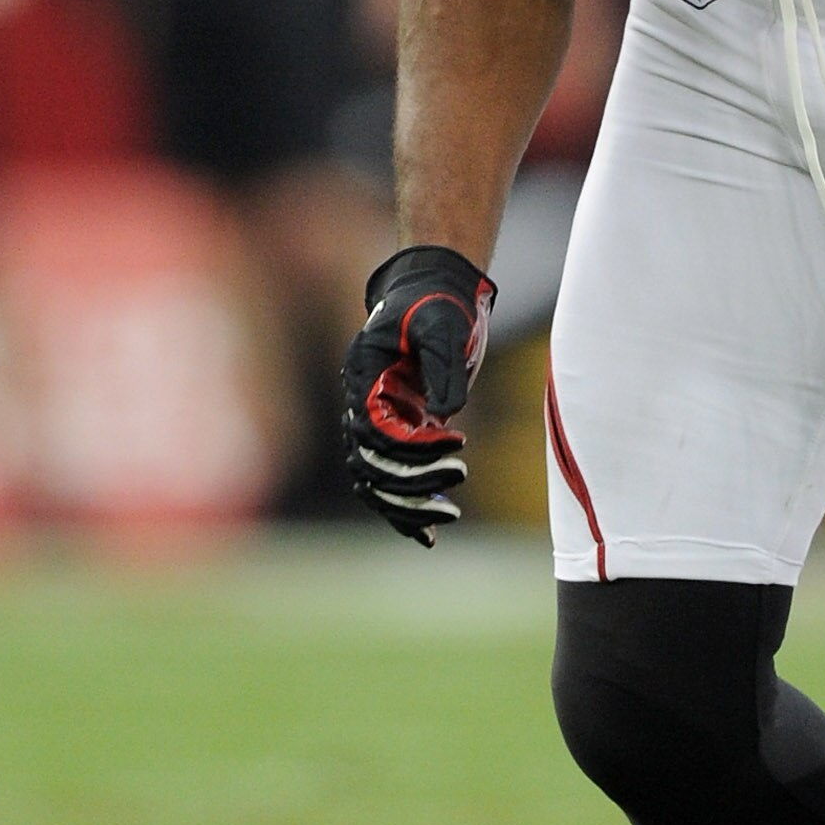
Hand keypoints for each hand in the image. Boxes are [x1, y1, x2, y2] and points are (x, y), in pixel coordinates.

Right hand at [342, 246, 495, 540]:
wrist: (437, 290)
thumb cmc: (438, 303)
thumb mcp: (443, 326)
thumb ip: (443, 367)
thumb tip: (448, 414)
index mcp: (364, 377)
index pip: (373, 430)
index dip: (410, 446)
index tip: (455, 439)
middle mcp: (364, 404)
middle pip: (370, 465)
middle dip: (412, 482)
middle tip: (460, 478)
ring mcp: (380, 420)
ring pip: (376, 481)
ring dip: (407, 505)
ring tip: (448, 517)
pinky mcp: (401, 429)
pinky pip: (392, 479)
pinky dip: (407, 508)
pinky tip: (430, 533)